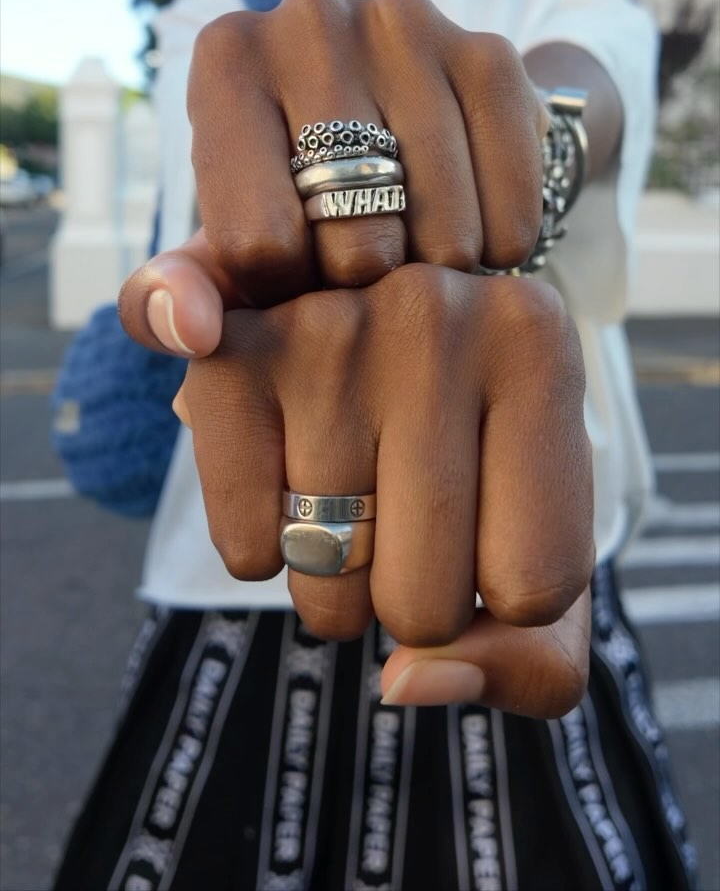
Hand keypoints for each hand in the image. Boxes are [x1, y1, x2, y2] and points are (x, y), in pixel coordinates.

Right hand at [165, 264, 592, 715]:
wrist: (365, 316)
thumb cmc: (476, 444)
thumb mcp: (544, 536)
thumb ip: (535, 662)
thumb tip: (404, 682)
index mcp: (540, 345)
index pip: (533, 590)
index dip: (505, 597)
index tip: (493, 521)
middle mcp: (436, 312)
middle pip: (426, 602)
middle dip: (415, 603)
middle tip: (413, 516)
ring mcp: (326, 328)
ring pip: (330, 584)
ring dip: (338, 582)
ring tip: (354, 494)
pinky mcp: (232, 357)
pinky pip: (244, 549)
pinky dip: (261, 555)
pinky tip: (286, 488)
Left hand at [184, 0, 546, 303]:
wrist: (392, 121)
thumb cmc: (288, 196)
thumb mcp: (216, 245)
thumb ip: (166, 298)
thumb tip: (192, 333)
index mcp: (226, 60)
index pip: (258, 244)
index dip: (282, 293)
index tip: (293, 273)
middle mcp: (311, 16)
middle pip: (357, 242)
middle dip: (362, 290)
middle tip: (365, 272)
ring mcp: (407, 24)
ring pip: (441, 233)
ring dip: (437, 281)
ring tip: (417, 262)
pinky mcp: (489, 49)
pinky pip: (510, 204)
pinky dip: (500, 250)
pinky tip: (475, 237)